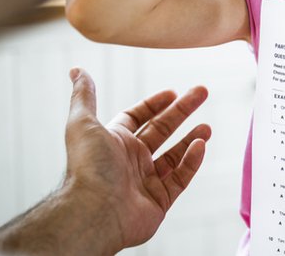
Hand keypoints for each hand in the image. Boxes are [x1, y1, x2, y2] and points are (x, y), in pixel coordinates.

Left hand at [64, 67, 210, 249]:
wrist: (94, 212)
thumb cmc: (87, 168)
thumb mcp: (82, 123)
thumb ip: (84, 96)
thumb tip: (77, 71)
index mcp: (114, 142)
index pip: (138, 118)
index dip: (155, 104)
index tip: (173, 92)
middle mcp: (130, 161)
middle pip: (162, 130)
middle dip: (182, 111)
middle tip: (202, 93)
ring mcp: (145, 181)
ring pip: (174, 156)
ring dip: (191, 138)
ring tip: (207, 127)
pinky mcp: (159, 201)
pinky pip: (180, 178)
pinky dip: (192, 162)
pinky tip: (200, 146)